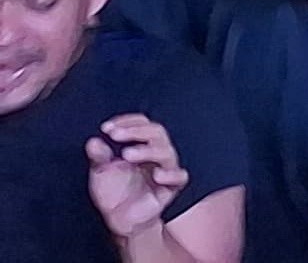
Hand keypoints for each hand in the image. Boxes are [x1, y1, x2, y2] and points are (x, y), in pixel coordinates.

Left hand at [85, 115, 187, 242]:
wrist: (121, 220)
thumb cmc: (114, 192)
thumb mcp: (101, 173)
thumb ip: (99, 156)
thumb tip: (93, 141)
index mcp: (141, 146)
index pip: (142, 124)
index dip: (127, 122)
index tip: (107, 128)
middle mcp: (156, 154)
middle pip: (156, 132)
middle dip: (136, 131)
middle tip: (116, 135)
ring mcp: (165, 169)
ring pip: (166, 152)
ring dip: (147, 150)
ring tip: (127, 154)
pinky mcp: (171, 187)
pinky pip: (179, 176)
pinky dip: (170, 174)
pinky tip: (157, 174)